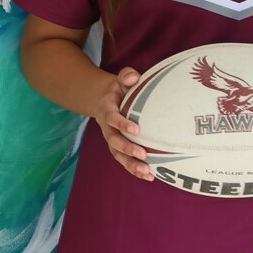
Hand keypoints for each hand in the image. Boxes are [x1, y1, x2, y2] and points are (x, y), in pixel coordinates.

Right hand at [94, 66, 153, 180]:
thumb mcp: (121, 79)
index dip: (122, 124)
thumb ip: (126, 76)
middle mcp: (107, 127)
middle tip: (142, 154)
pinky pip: (124, 160)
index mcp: (108, 110)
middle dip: (127, 149)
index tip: (136, 130)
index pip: (112, 117)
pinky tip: (149, 176)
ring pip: (117, 155)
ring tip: (146, 172)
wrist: (103, 100)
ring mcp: (112, 139)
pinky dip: (135, 169)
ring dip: (131, 165)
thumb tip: (133, 78)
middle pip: (113, 141)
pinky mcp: (117, 147)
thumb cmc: (118, 89)